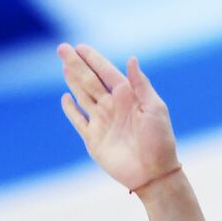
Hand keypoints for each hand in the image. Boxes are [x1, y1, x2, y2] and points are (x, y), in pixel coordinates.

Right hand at [57, 42, 179, 191]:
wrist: (153, 173)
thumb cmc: (159, 140)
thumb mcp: (155, 108)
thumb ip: (140, 84)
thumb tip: (132, 58)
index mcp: (129, 97)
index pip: (107, 73)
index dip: (94, 60)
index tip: (80, 47)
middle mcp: (113, 106)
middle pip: (90, 81)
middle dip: (77, 65)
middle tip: (62, 49)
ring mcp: (102, 122)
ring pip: (82, 96)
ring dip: (72, 80)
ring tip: (63, 65)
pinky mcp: (93, 139)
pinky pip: (78, 120)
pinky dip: (71, 109)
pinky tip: (65, 97)